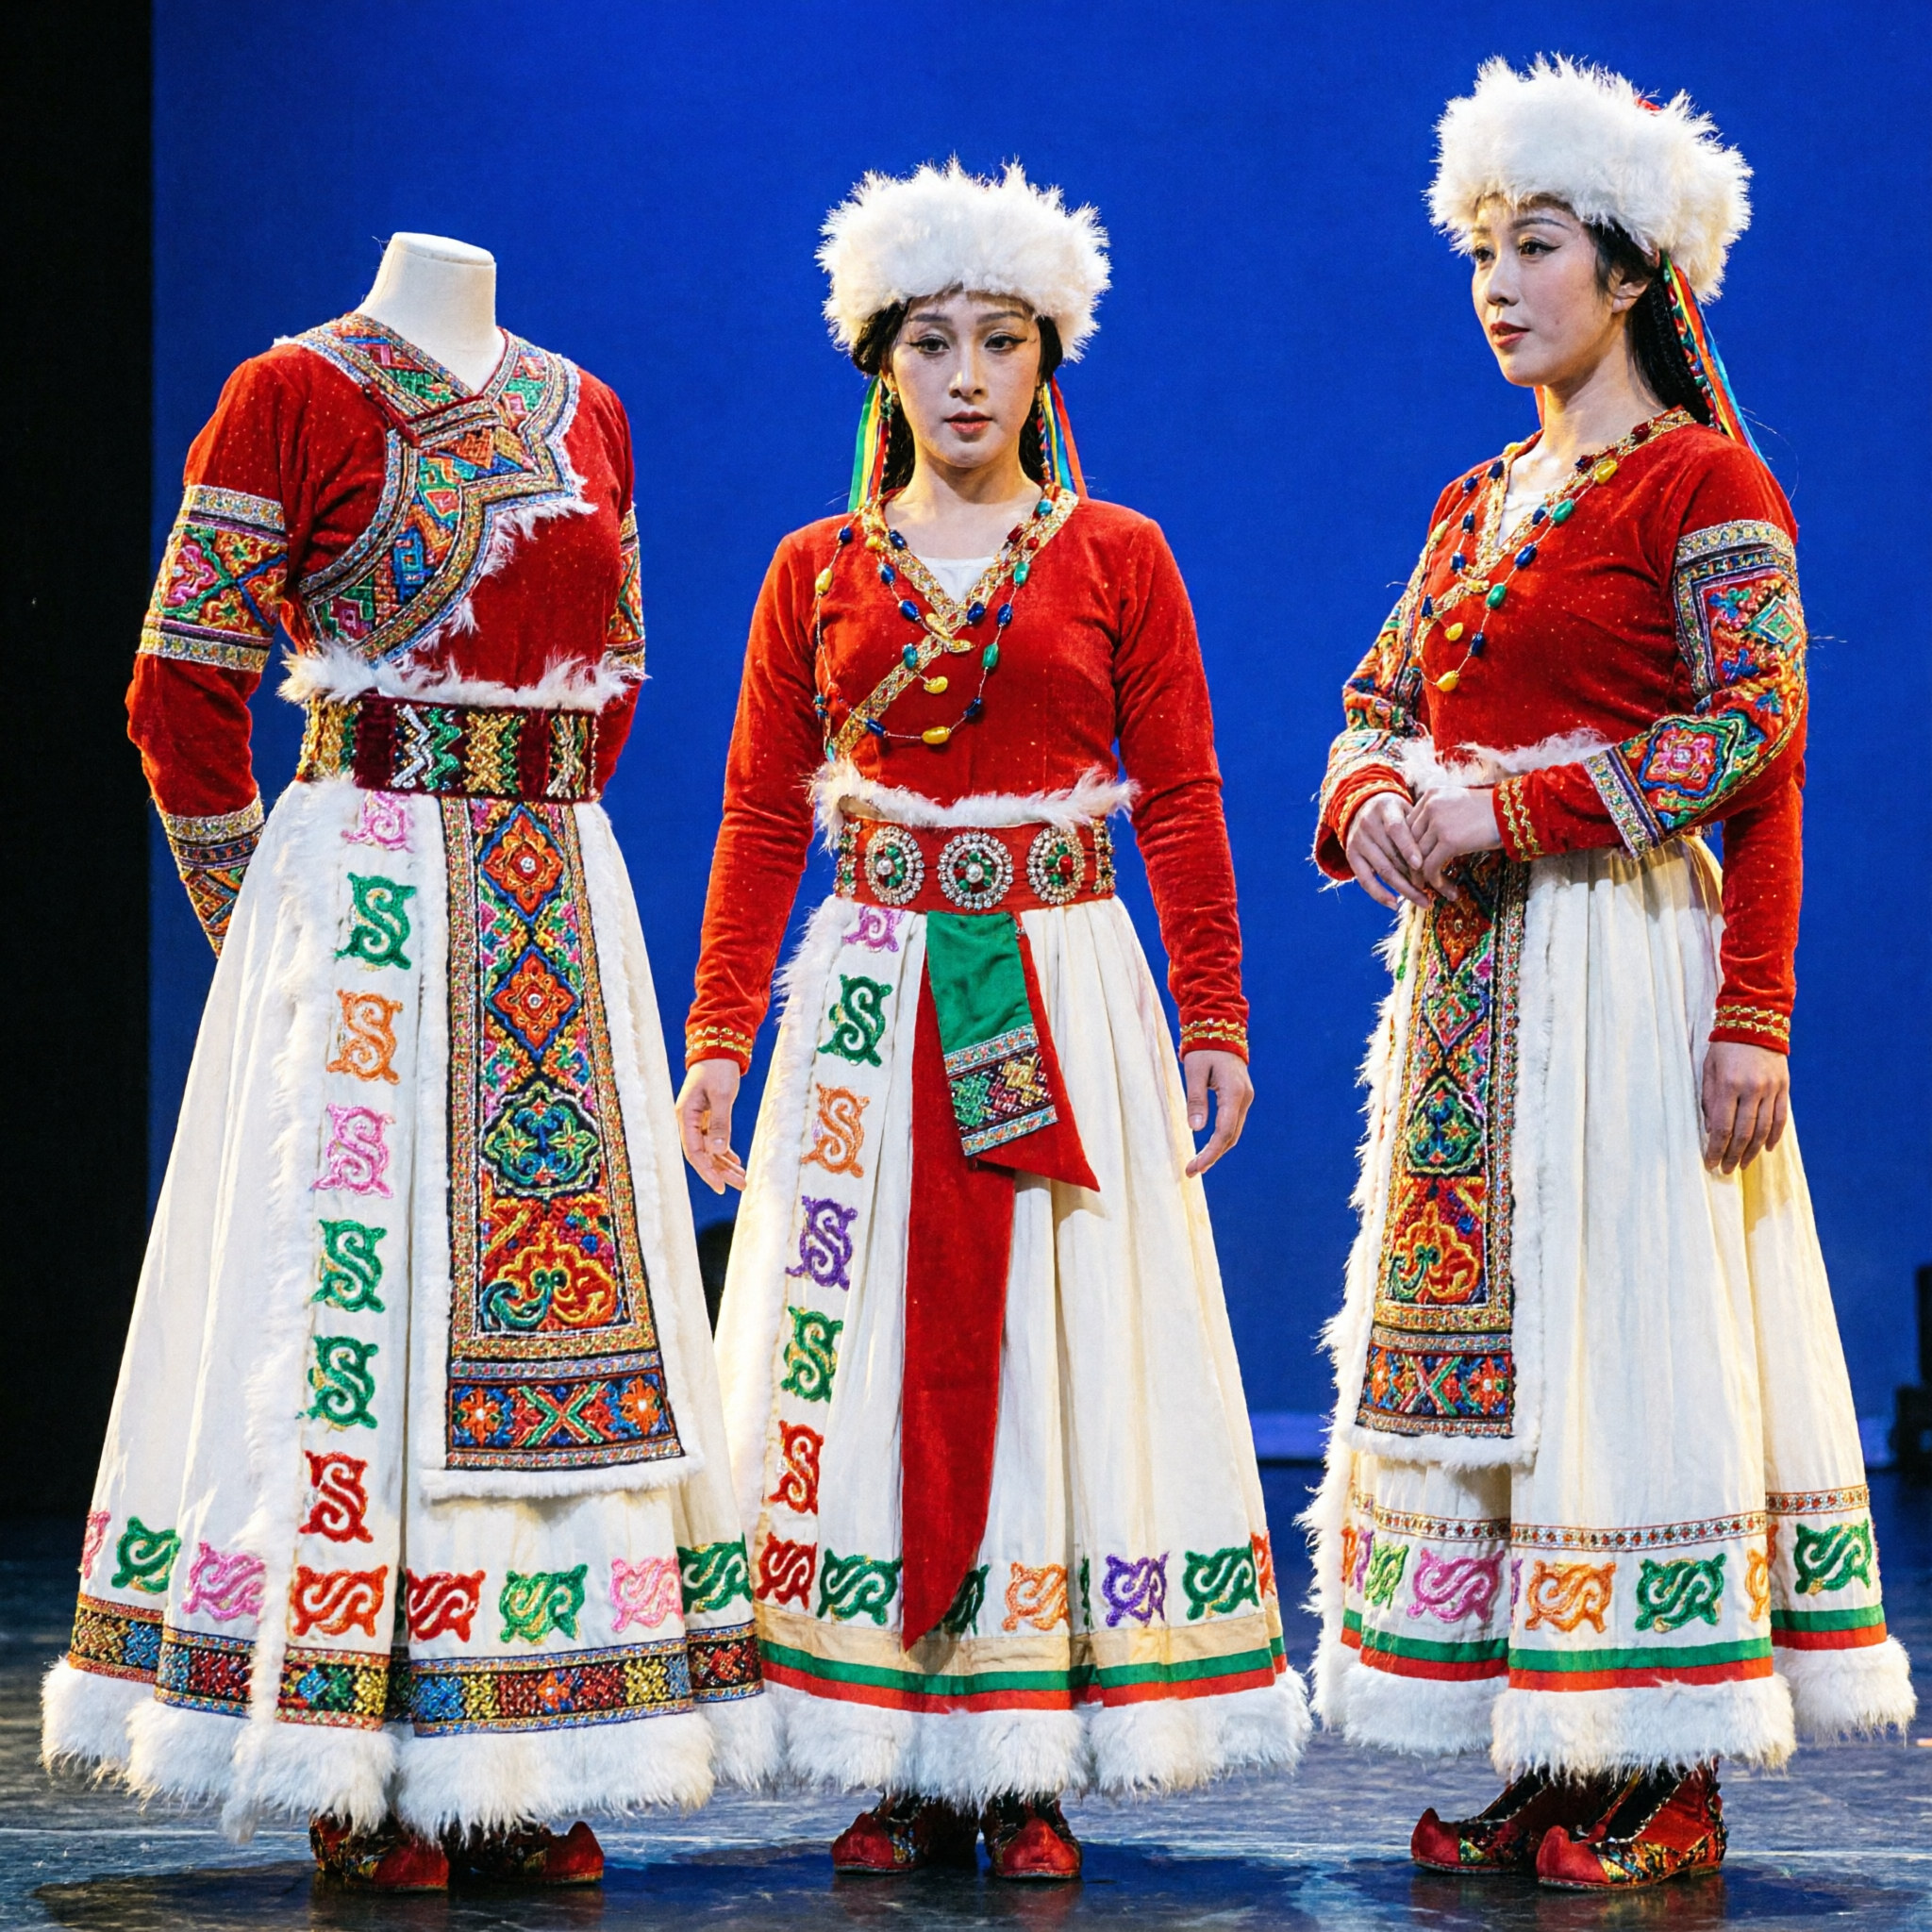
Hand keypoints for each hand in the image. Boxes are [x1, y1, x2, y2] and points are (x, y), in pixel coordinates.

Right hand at [676, 1058, 747, 1192]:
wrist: (718, 1049)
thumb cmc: (718, 1069)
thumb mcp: (721, 1095)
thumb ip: (719, 1123)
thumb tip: (719, 1151)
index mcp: (685, 1116)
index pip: (694, 1152)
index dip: (707, 1171)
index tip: (721, 1187)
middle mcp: (687, 1121)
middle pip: (703, 1154)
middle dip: (721, 1172)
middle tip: (741, 1186)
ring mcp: (696, 1119)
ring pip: (710, 1149)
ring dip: (725, 1164)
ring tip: (742, 1179)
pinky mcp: (705, 1116)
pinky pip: (713, 1140)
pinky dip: (725, 1151)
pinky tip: (736, 1162)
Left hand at [1183, 1050, 1253, 1176]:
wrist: (1221, 1030)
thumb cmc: (1204, 1049)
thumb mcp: (1194, 1071)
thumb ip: (1196, 1099)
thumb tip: (1196, 1129)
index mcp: (1234, 1093)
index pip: (1224, 1132)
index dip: (1210, 1153)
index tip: (1195, 1168)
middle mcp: (1244, 1098)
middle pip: (1231, 1137)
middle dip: (1212, 1156)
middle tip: (1191, 1171)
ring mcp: (1245, 1099)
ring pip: (1233, 1132)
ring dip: (1217, 1150)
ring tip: (1197, 1164)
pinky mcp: (1240, 1098)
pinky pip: (1232, 1124)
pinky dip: (1221, 1138)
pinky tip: (1207, 1147)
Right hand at [1344, 791, 1429, 910]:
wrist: (1363, 805)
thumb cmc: (1397, 811)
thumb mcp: (1408, 809)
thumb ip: (1420, 826)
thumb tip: (1444, 852)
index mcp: (1385, 808)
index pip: (1396, 829)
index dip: (1408, 847)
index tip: (1421, 864)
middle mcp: (1368, 824)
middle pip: (1392, 855)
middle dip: (1414, 876)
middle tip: (1435, 891)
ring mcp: (1358, 841)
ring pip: (1383, 870)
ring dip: (1404, 888)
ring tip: (1423, 901)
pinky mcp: (1352, 856)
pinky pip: (1365, 880)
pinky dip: (1379, 894)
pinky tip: (1394, 904)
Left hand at [1405, 786, 1501, 897]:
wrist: (1515, 812)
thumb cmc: (1491, 812)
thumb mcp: (1458, 805)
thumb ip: (1437, 817)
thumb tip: (1424, 845)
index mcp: (1430, 795)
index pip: (1408, 826)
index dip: (1409, 849)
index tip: (1416, 865)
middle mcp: (1430, 806)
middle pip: (1409, 843)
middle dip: (1412, 866)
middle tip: (1420, 883)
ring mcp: (1438, 822)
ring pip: (1418, 858)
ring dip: (1425, 879)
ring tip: (1432, 892)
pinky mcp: (1449, 840)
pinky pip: (1431, 868)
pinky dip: (1436, 883)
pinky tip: (1449, 892)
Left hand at [1701, 1041, 1788, 1173]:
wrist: (1756, 1021)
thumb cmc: (1725, 1047)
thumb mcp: (1709, 1070)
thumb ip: (1709, 1101)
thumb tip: (1712, 1131)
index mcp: (1729, 1085)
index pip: (1722, 1127)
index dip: (1716, 1149)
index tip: (1710, 1163)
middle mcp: (1752, 1089)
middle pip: (1743, 1133)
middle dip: (1733, 1155)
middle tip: (1726, 1170)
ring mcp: (1771, 1089)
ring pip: (1763, 1129)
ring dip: (1752, 1151)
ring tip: (1743, 1164)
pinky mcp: (1784, 1088)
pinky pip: (1781, 1118)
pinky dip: (1773, 1136)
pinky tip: (1766, 1149)